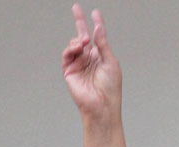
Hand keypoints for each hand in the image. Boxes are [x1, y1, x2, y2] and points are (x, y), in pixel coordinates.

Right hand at [62, 4, 121, 123]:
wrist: (101, 104)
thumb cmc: (110, 87)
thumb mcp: (111, 62)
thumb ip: (103, 45)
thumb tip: (98, 29)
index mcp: (101, 57)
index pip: (98, 38)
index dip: (96, 25)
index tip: (95, 13)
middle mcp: (89, 59)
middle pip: (83, 36)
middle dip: (80, 22)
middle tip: (76, 8)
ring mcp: (78, 64)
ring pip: (75, 44)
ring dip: (80, 39)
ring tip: (85, 41)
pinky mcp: (69, 70)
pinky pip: (68, 53)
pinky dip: (72, 47)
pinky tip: (79, 46)